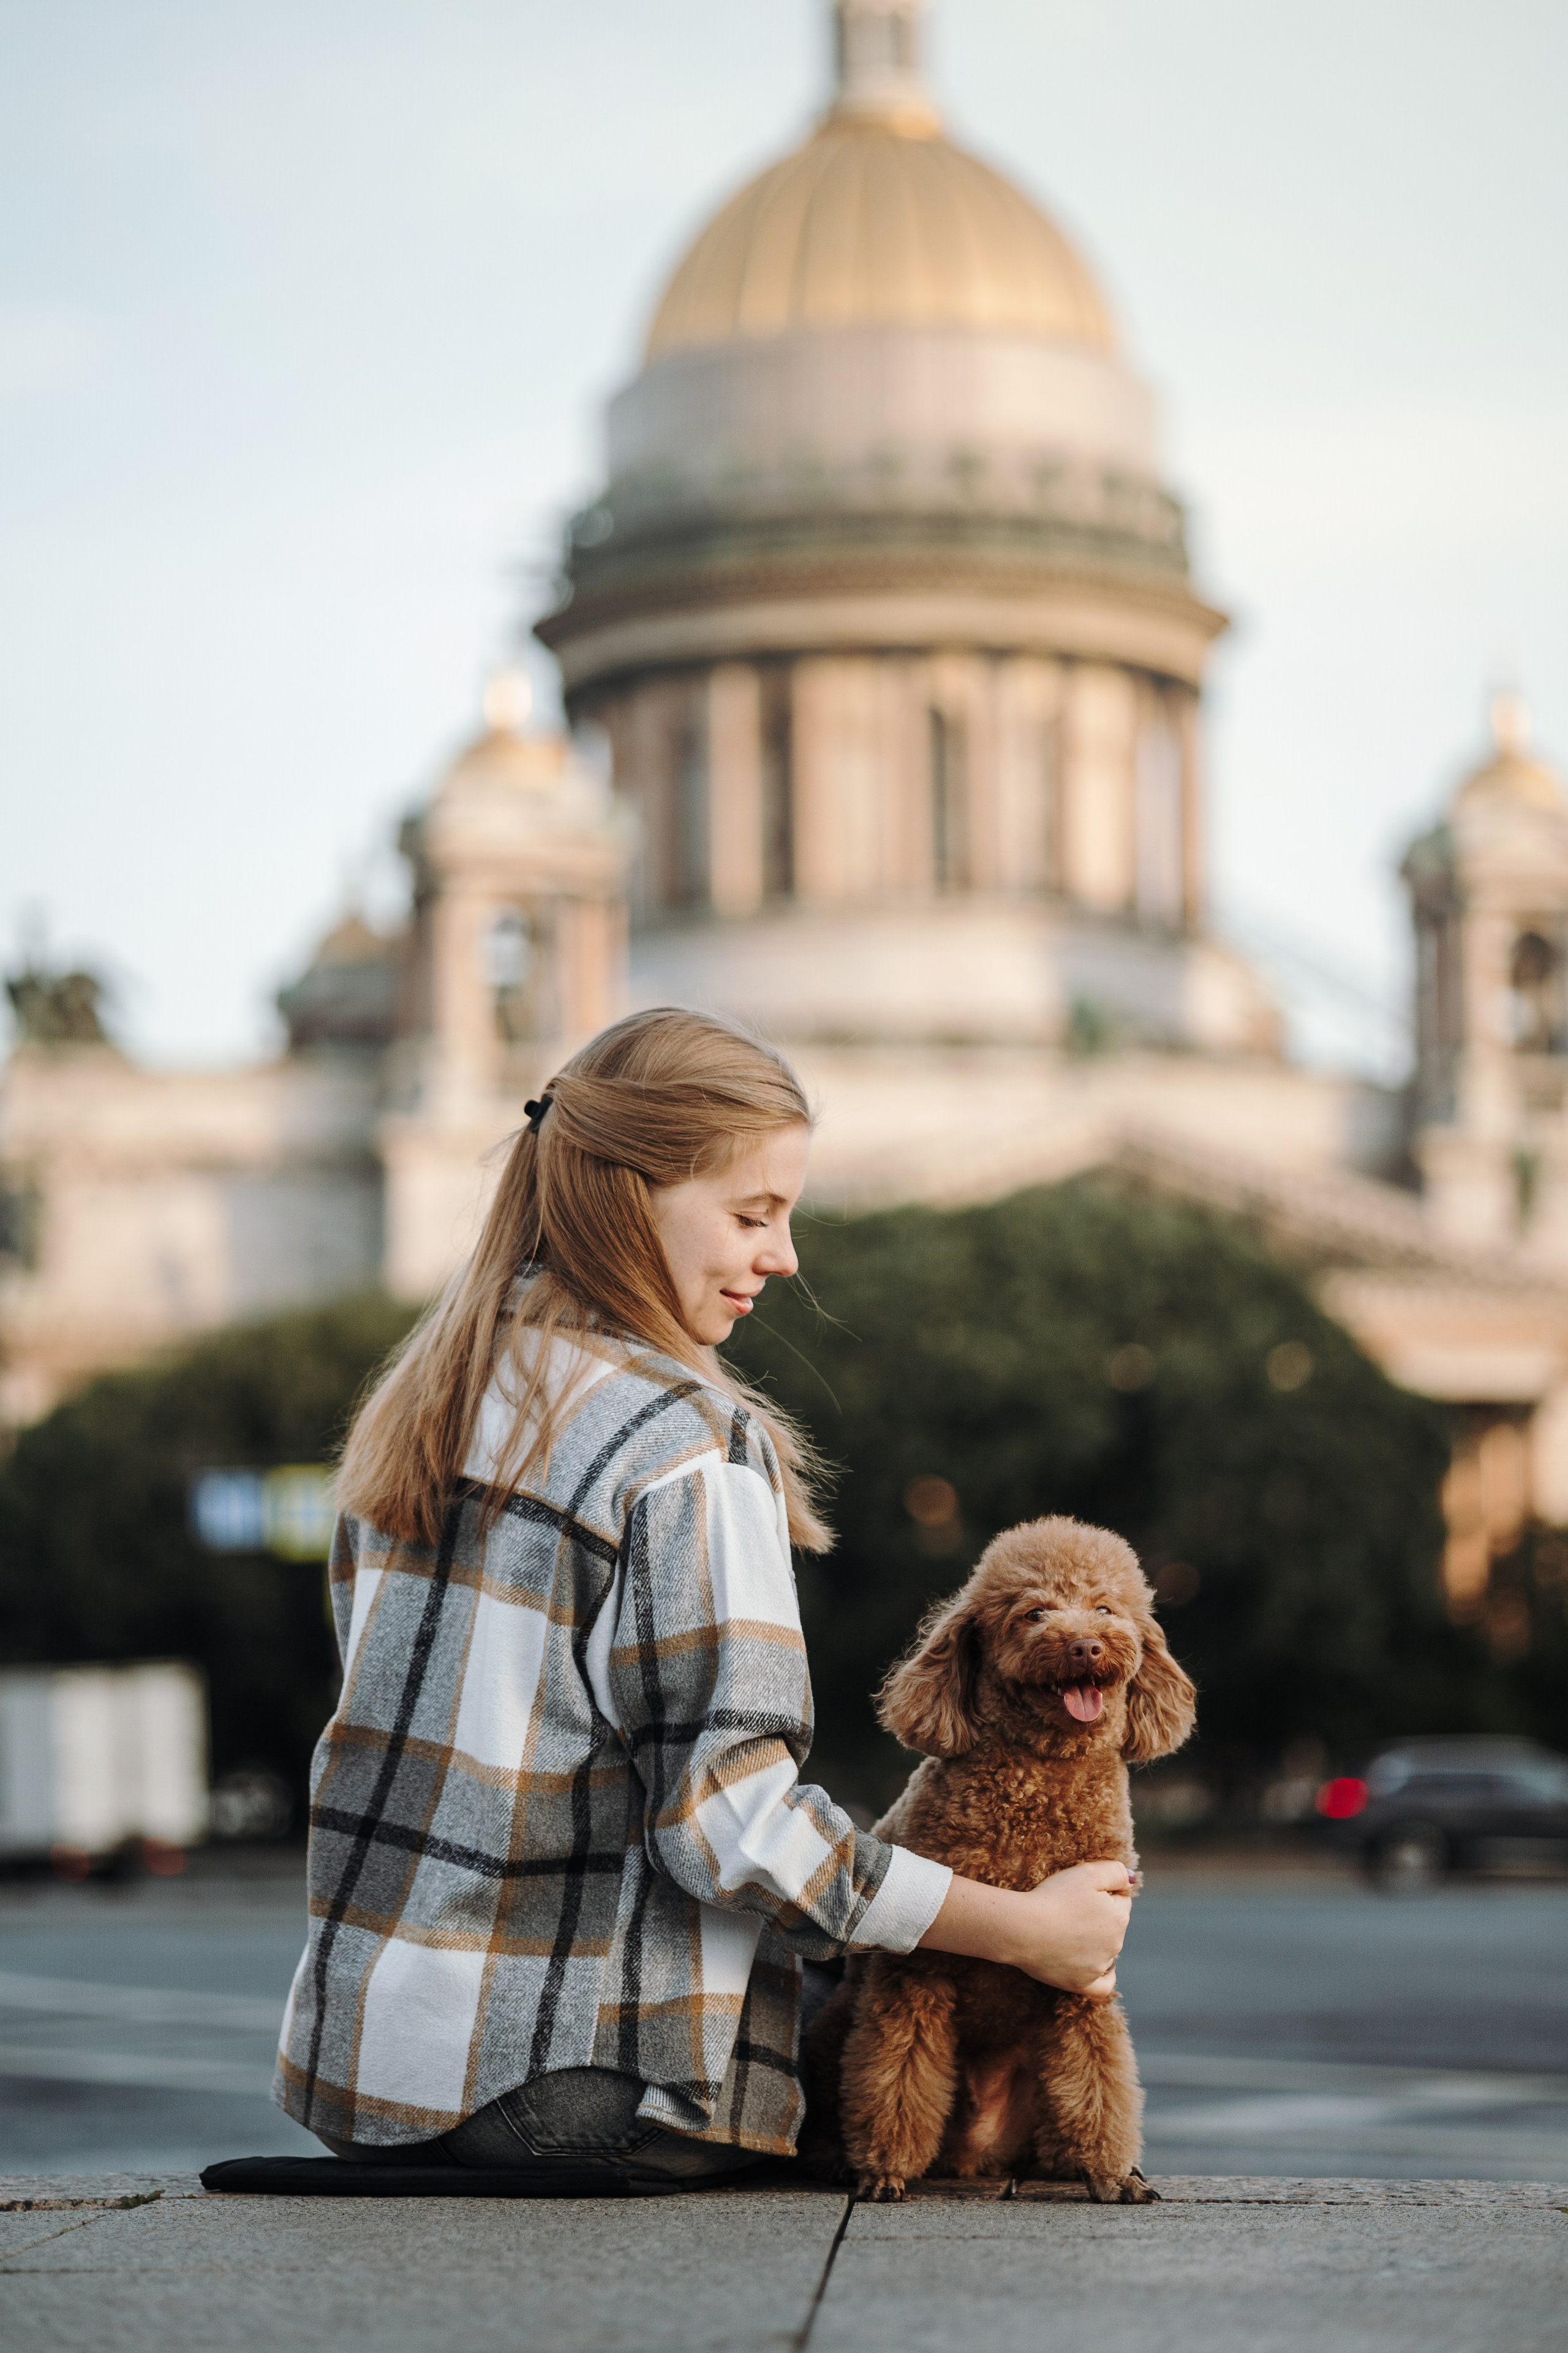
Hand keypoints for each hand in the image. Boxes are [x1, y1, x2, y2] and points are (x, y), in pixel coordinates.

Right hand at [918, 1857, 1133, 1996]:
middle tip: (1071, 1908)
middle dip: (1099, 1916)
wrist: (1023, 1928)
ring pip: (1106, 1951)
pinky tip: (1100, 1969)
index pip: (1120, 1900)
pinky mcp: (1081, 1984)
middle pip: (1113, 1925)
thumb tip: (1132, 1879)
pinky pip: (1103, 1986)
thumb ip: (1116, 1872)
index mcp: (1119, 1917)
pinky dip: (1104, 1976)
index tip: (1081, 1890)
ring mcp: (1098, 1967)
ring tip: (1070, 1930)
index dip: (1102, 1891)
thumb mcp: (1087, 1872)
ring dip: (1096, 1941)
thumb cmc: (1053, 1897)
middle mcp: (1115, 1945)